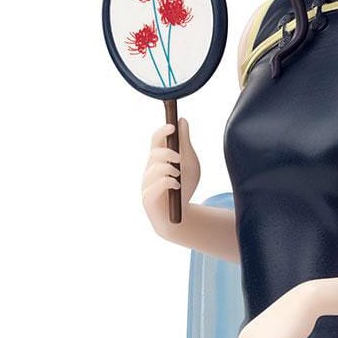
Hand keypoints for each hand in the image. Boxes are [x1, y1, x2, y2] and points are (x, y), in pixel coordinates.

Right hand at [141, 117, 200, 238]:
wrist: (181, 217)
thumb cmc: (184, 188)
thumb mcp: (190, 164)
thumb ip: (185, 144)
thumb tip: (182, 120)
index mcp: (159, 159)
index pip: (155, 140)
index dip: (162, 131)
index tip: (172, 127)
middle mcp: (150, 169)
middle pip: (154, 153)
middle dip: (168, 153)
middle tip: (179, 158)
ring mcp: (146, 184)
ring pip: (154, 169)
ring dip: (169, 169)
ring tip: (179, 175)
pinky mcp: (147, 198)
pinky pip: (154, 186)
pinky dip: (167, 182)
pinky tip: (176, 185)